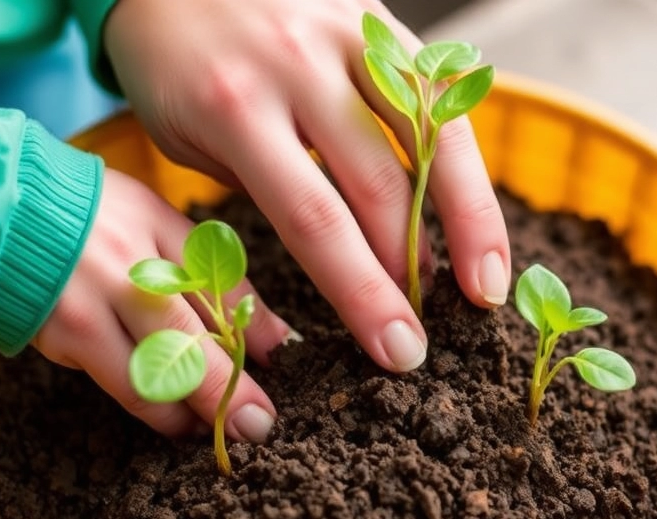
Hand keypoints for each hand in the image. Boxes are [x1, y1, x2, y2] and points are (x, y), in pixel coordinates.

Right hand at [32, 168, 291, 439]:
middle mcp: (125, 268)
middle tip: (259, 424)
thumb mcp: (151, 217)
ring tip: (214, 428)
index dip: (258, 329)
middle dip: (230, 391)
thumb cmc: (86, 213)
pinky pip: (119, 385)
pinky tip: (172, 417)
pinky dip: (151, 407)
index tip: (283, 358)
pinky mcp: (62, 339)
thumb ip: (203, 265)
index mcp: (155, 227)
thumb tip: (264, 329)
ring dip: (190, 412)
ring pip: (154, 380)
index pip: (224, 284)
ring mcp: (90, 307)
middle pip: (192, 343)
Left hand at [104, 0, 510, 372]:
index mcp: (237, 109)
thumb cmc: (170, 64)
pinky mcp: (375, 20)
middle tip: (428, 338)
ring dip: (465, 220)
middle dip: (410, 275)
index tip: (395, 348)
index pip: (315, 221)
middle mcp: (299, 69)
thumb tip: (340, 244)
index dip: (364, 292)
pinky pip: (435, 93)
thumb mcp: (187, 137)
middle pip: (379, 188)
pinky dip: (460, 155)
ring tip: (486, 285)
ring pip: (429, 137)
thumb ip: (263, 184)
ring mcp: (346, 36)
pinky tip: (475, 205)